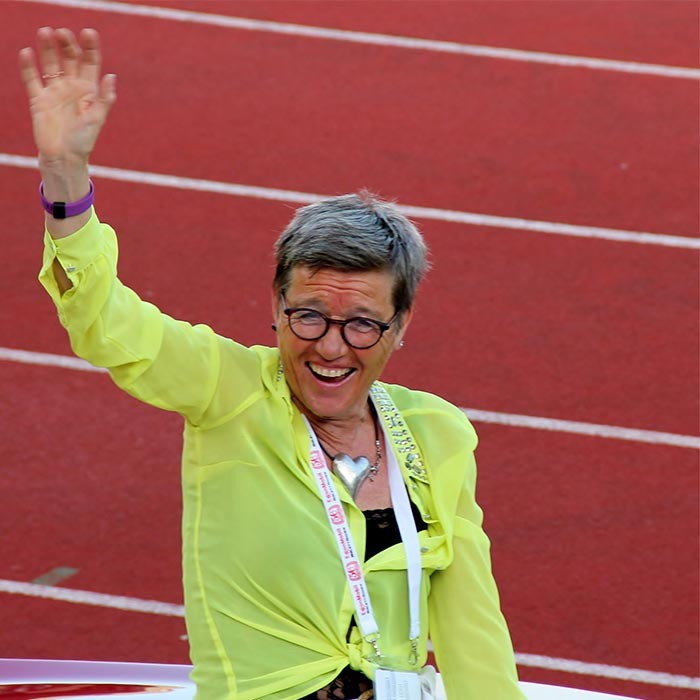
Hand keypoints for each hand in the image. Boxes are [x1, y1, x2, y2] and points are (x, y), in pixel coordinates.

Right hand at [19, 27, 115, 188]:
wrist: (64, 158)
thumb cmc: (84, 141)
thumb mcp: (97, 119)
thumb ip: (104, 98)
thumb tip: (111, 76)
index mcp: (89, 91)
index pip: (90, 63)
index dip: (90, 47)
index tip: (88, 32)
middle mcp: (71, 87)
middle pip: (69, 59)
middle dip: (67, 44)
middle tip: (62, 32)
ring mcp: (54, 91)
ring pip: (50, 63)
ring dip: (48, 48)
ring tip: (45, 33)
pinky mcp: (38, 99)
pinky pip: (32, 79)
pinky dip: (28, 66)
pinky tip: (27, 52)